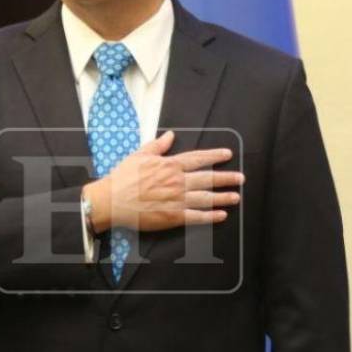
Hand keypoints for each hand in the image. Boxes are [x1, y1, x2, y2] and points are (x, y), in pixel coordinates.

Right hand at [81, 131, 244, 232]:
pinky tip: (221, 215)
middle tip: (240, 178)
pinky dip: (210, 216)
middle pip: (207, 178)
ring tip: (236, 196)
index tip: (227, 155)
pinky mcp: (173, 216)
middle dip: (226, 178)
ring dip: (223, 197)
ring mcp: (176, 199)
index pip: (198, 159)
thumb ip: (158, 145)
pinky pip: (196, 216)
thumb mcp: (140, 155)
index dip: (214, 156)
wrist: (111, 200)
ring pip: (206, 197)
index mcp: (170, 165)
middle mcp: (177, 181)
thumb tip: (171, 135)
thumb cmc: (123, 177)